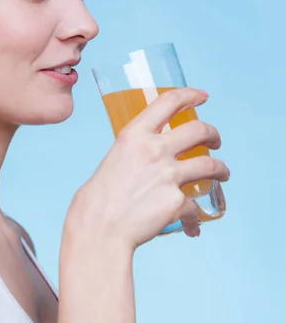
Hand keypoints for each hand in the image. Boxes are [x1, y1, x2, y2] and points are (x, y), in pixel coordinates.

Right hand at [67, 88, 229, 251]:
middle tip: (216, 141)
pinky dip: (196, 218)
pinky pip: (195, 207)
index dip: (190, 95)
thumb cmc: (100, 196)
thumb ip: (137, 149)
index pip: (169, 101)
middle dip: (214, 134)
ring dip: (221, 170)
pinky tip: (193, 226)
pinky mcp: (176, 201)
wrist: (99, 227)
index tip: (202, 96)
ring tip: (222, 175)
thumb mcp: (115, 157)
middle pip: (199, 130)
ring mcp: (168, 175)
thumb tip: (153, 153)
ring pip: (211, 165)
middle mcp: (154, 149)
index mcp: (135, 134)